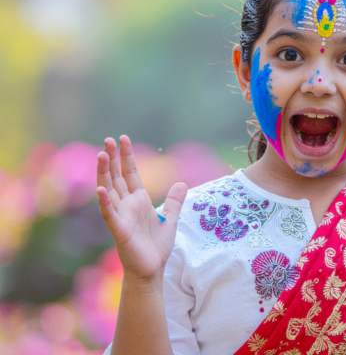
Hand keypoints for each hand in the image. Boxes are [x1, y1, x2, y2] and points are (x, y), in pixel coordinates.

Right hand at [95, 135, 187, 283]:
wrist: (151, 269)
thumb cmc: (157, 247)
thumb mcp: (170, 220)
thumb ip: (175, 202)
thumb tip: (182, 184)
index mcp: (139, 201)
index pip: (130, 173)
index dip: (127, 157)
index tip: (123, 138)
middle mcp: (127, 205)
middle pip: (116, 177)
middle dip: (112, 159)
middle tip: (107, 139)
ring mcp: (121, 216)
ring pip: (109, 190)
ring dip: (104, 174)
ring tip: (101, 155)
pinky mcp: (118, 230)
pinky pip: (109, 214)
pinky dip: (105, 202)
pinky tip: (100, 189)